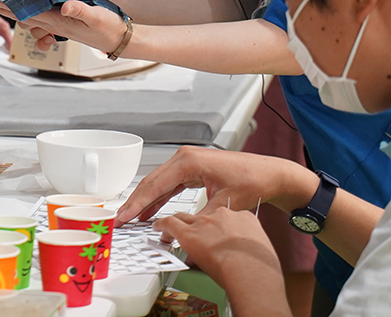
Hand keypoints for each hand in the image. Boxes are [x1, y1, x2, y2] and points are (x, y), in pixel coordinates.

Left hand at [0, 0, 123, 54]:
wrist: (121, 39)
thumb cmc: (111, 29)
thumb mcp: (99, 17)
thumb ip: (82, 11)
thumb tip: (64, 5)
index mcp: (59, 21)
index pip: (27, 13)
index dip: (8, 7)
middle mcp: (55, 25)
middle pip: (22, 16)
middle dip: (2, 9)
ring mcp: (58, 25)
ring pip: (28, 17)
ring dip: (12, 10)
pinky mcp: (63, 24)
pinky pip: (40, 18)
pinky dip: (27, 12)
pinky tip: (23, 9)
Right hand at [116, 146, 314, 224]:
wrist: (270, 174)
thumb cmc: (252, 181)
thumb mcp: (224, 204)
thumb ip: (199, 218)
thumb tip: (180, 231)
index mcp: (189, 161)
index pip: (155, 185)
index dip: (137, 204)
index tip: (125, 216)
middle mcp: (185, 158)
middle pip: (152, 182)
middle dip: (135, 202)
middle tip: (120, 219)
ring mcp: (188, 163)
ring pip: (159, 183)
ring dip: (145, 200)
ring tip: (131, 217)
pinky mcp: (193, 170)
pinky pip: (169, 185)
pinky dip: (159, 198)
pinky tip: (150, 210)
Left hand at [154, 196, 290, 316]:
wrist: (251, 270)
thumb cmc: (260, 267)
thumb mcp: (262, 248)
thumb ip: (249, 245)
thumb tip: (246, 254)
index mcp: (243, 217)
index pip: (227, 216)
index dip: (219, 225)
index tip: (217, 233)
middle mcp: (222, 215)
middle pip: (204, 215)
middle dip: (198, 223)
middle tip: (195, 233)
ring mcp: (205, 222)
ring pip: (185, 217)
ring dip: (177, 223)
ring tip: (171, 228)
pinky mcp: (189, 233)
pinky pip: (170, 224)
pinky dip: (162, 225)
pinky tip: (159, 228)